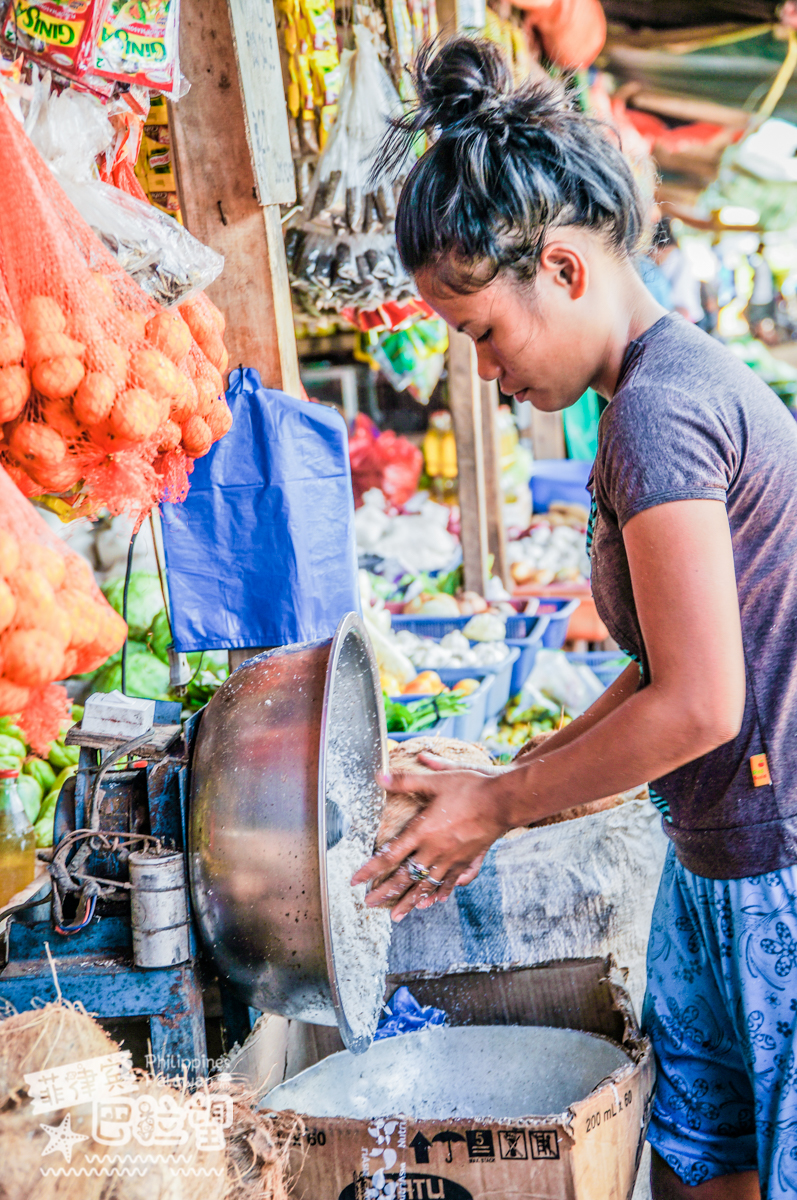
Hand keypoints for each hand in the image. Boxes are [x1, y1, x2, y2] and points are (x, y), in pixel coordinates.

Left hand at [351, 764, 512, 921]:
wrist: (503, 802)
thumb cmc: (470, 788)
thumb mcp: (435, 780)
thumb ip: (405, 780)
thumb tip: (379, 776)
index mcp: (422, 832)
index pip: (389, 856)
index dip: (370, 870)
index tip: (355, 880)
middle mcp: (434, 851)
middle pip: (404, 878)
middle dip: (384, 893)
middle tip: (368, 904)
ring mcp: (451, 859)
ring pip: (426, 886)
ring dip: (408, 902)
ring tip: (395, 916)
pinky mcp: (466, 862)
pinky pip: (449, 884)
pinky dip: (438, 895)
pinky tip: (432, 902)